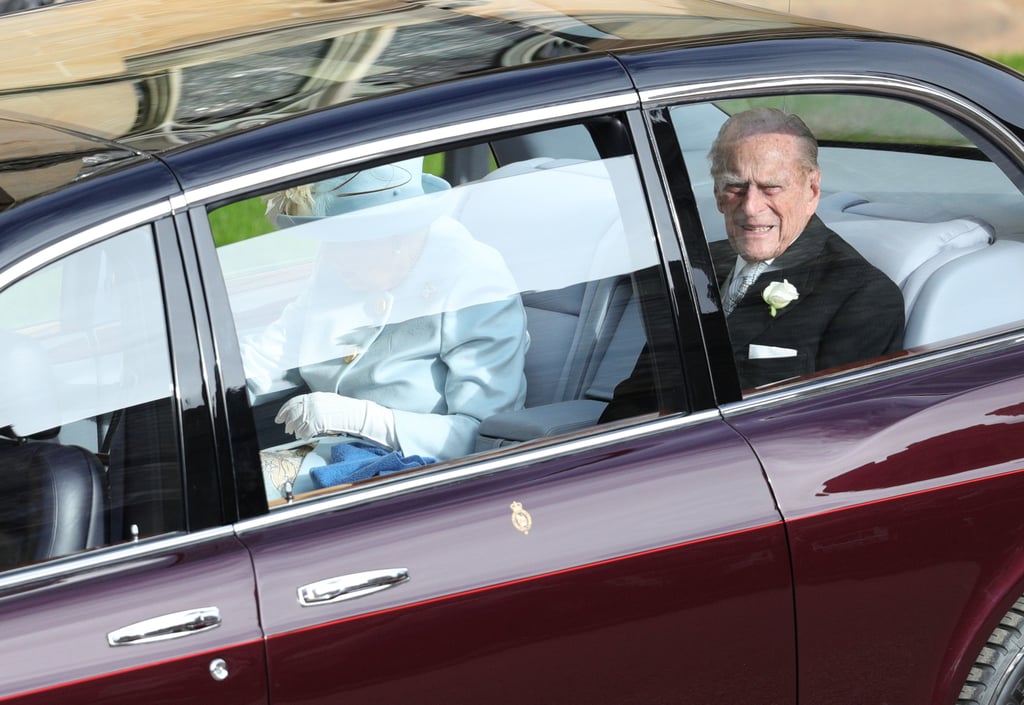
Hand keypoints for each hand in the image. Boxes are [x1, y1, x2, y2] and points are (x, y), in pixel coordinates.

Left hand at [275, 392, 396, 447]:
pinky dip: (304, 436)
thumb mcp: (328, 402)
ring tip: (297, 434)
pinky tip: (306, 437)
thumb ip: (315, 404)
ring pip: (297, 423)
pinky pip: (305, 431)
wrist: (358, 414)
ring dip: (296, 430)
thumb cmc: (346, 410)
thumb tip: (302, 412)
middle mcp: (313, 403)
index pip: (293, 402)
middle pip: (293, 413)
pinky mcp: (319, 422)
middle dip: (288, 422)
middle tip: (287, 429)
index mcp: (315, 396)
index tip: (279, 418)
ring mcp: (315, 413)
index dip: (284, 411)